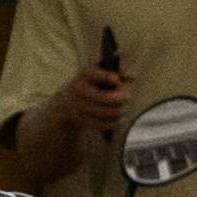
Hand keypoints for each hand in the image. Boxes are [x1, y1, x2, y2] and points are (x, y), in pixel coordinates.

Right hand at [43, 42, 132, 160]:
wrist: (64, 104)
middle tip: (126, 97)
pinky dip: (111, 123)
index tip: (116, 80)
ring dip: (115, 111)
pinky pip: (97, 123)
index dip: (104, 76)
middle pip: (98, 97)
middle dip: (115, 98)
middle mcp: (78, 90)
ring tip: (124, 109)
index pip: (91, 73)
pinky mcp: (80, 120)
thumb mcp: (98, 75)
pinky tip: (120, 120)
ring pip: (99, 112)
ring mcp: (77, 106)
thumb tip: (132, 77)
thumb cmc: (89, 85)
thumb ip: (116, 72)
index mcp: (83, 76)